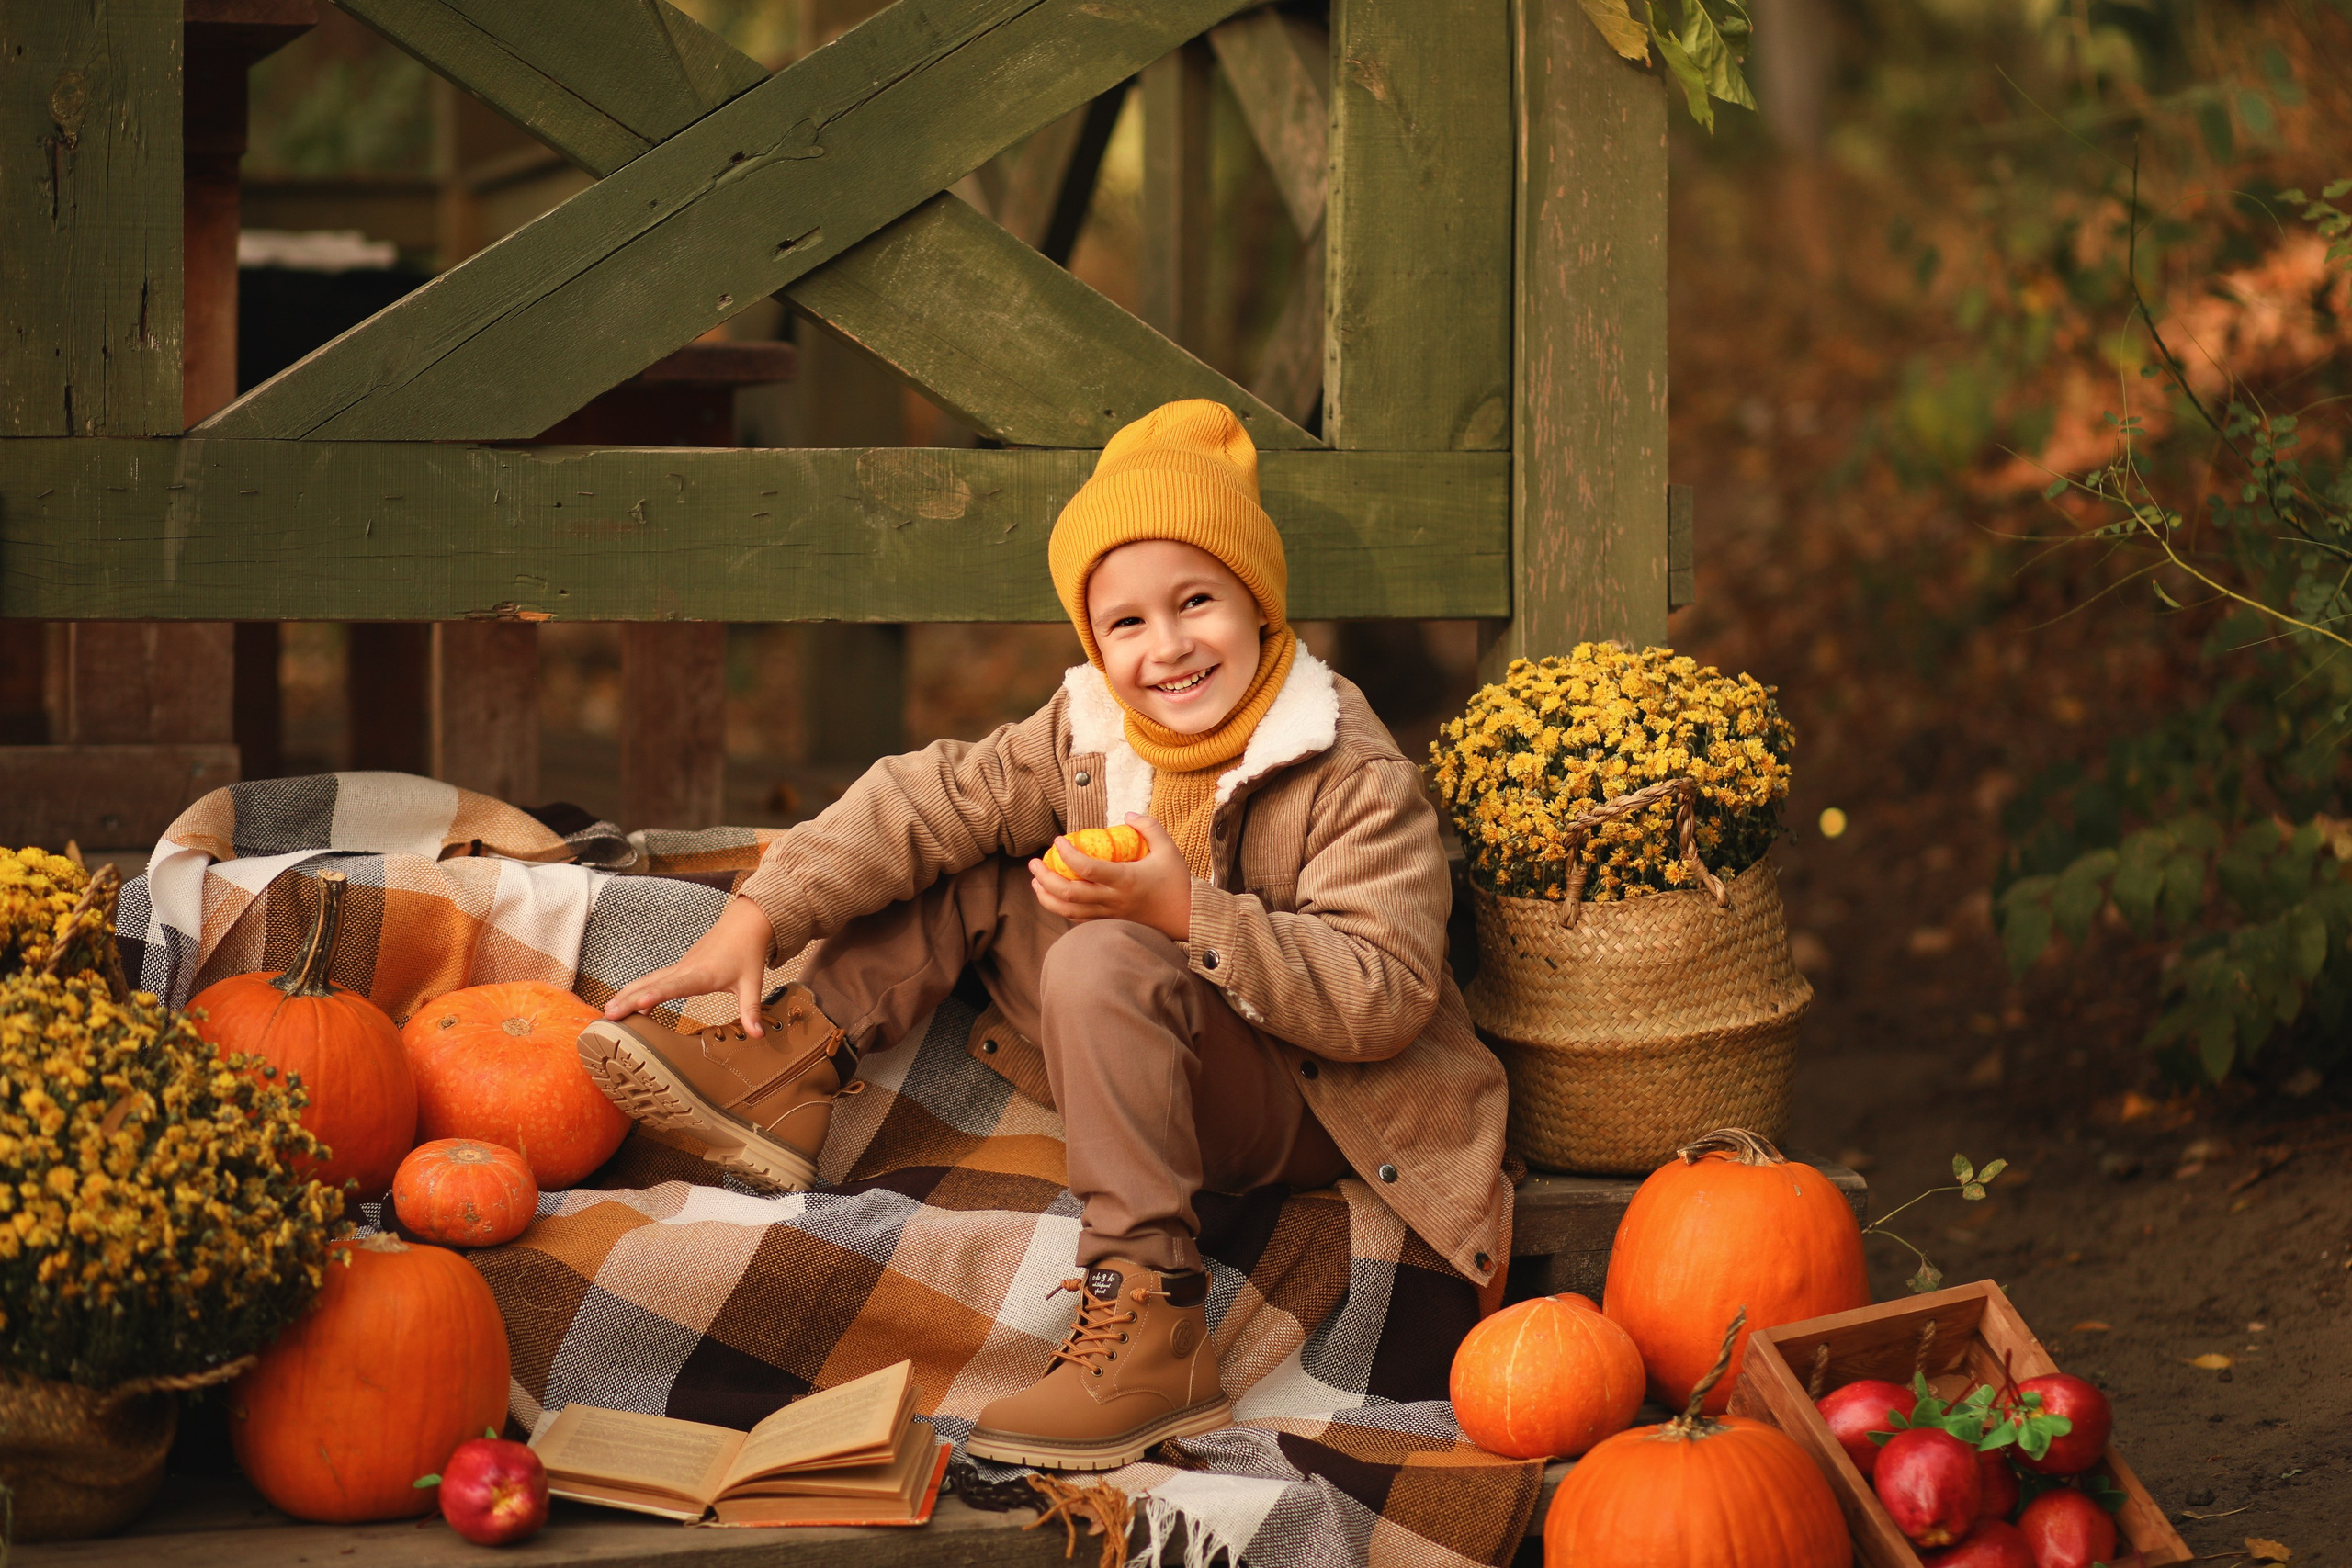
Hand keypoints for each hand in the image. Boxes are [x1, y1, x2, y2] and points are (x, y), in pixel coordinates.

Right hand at [600, 894, 775, 1034]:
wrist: (744, 924)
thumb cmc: (747, 953)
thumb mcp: (752, 983)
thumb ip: (751, 1011)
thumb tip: (757, 1035)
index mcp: (701, 974)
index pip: (674, 987)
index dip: (655, 996)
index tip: (636, 1005)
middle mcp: (685, 969)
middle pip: (651, 984)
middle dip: (628, 999)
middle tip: (608, 1015)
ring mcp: (679, 967)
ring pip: (648, 980)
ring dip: (628, 995)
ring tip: (608, 1012)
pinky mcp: (679, 967)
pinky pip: (654, 980)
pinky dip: (639, 991)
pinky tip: (631, 1006)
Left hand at [1030, 814, 1191, 941]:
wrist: (1185, 918)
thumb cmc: (1176, 882)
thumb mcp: (1168, 848)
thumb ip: (1149, 827)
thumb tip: (1126, 815)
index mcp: (1125, 879)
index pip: (1087, 868)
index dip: (1067, 854)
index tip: (1058, 840)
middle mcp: (1113, 899)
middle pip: (1069, 893)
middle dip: (1045, 878)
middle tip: (1034, 863)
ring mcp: (1109, 914)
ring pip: (1069, 910)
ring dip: (1047, 897)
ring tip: (1036, 882)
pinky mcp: (1109, 923)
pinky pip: (1078, 919)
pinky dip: (1061, 908)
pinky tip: (1054, 896)